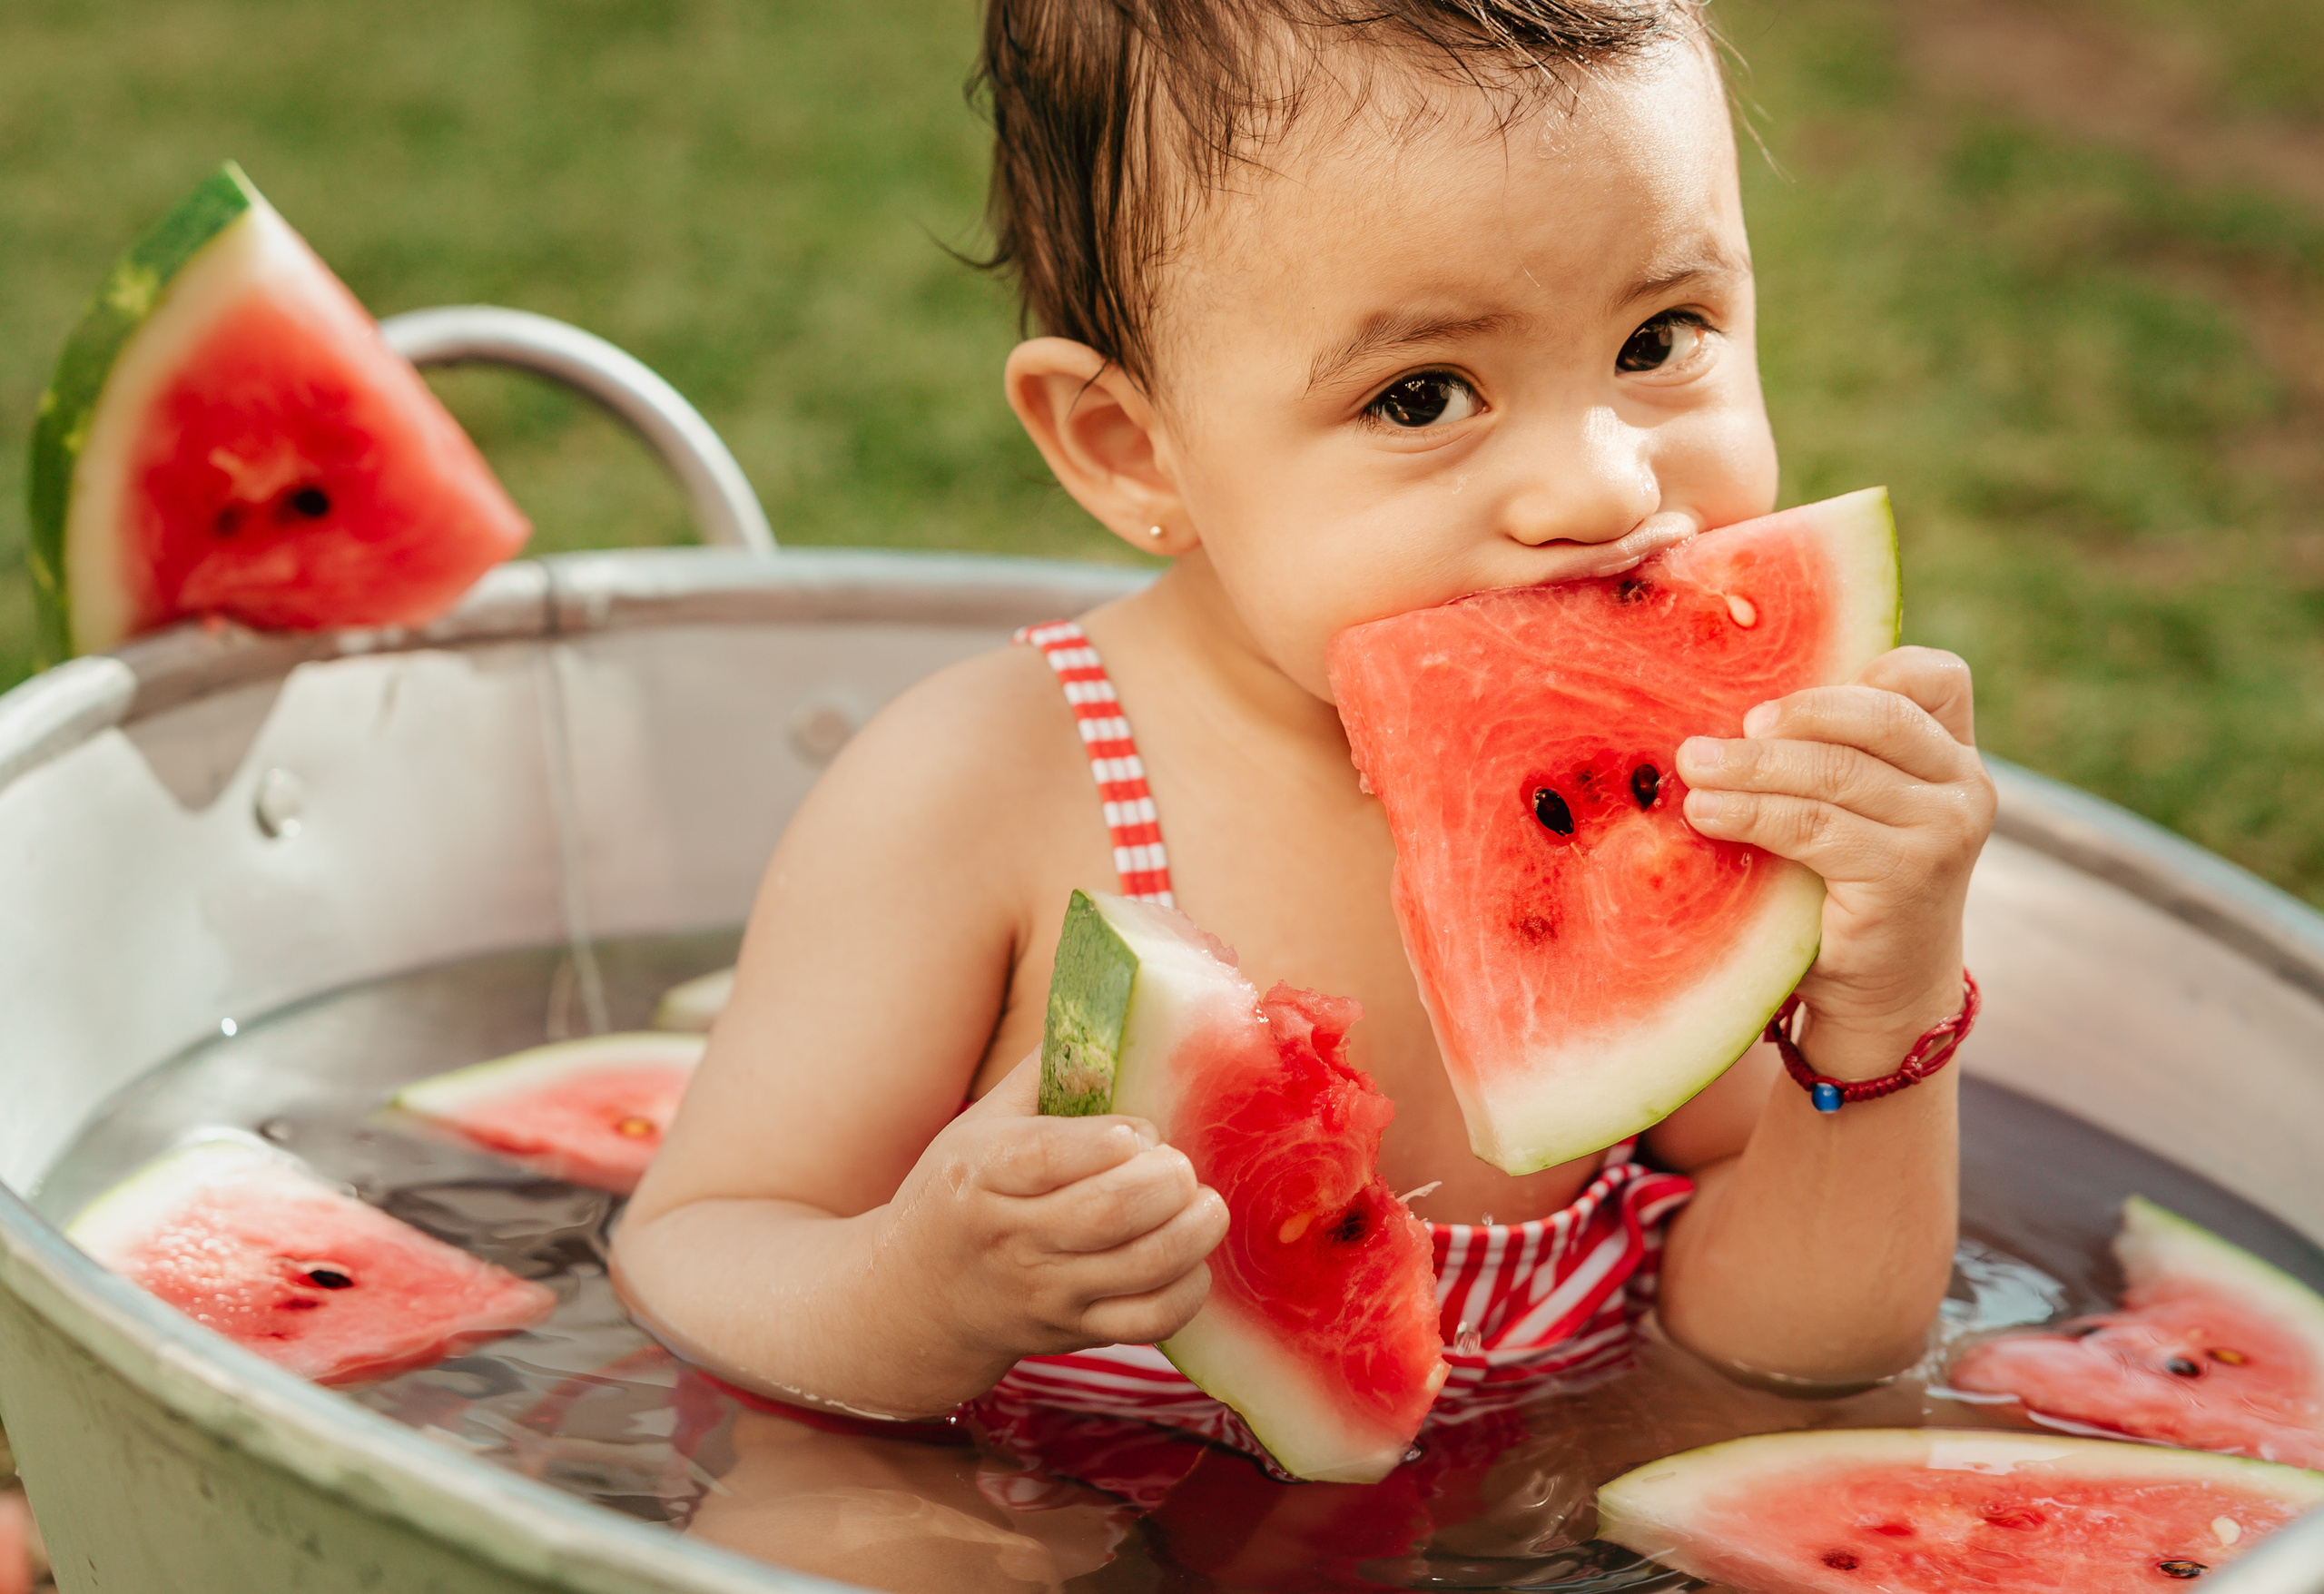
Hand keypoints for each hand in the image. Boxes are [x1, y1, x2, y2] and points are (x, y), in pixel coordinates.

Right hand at [880, 1054, 1229, 1371]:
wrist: (913, 1299)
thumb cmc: (960, 1193)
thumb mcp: (981, 1124)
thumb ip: (1046, 1069)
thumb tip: (1114, 1000)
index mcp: (982, 1173)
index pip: (1051, 1154)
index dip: (1114, 1139)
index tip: (1138, 1131)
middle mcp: (1011, 1238)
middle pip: (1109, 1212)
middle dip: (1168, 1181)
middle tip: (1180, 1165)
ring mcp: (1044, 1292)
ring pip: (1141, 1268)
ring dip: (1193, 1230)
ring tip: (1202, 1204)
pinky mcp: (1072, 1333)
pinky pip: (1149, 1322)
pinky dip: (1188, 1288)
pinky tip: (1190, 1257)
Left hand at [1674, 646, 1994, 1068]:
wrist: (1882, 990)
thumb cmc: (1847, 884)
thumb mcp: (1851, 806)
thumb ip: (1827, 753)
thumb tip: (1726, 708)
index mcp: (1953, 753)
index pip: (1932, 677)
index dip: (1860, 671)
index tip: (1779, 699)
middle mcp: (1964, 784)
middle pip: (1873, 717)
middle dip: (1789, 716)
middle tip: (1716, 733)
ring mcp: (1944, 829)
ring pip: (1836, 771)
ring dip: (1752, 766)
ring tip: (1693, 766)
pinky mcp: (1908, 874)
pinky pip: (1815, 826)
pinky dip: (1752, 814)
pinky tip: (1706, 813)